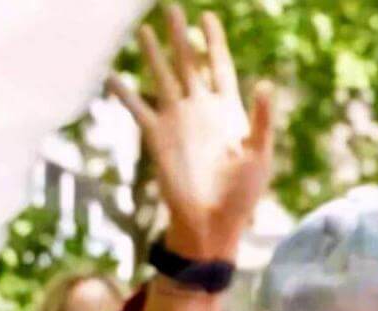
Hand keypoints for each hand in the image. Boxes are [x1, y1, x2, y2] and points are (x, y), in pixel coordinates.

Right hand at [109, 6, 275, 260]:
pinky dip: (124, 92)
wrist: (212, 222)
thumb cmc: (242, 194)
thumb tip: (265, 84)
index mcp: (228, 111)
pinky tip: (111, 75)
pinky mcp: (157, 136)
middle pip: (188, 63)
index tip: (208, 17)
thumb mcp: (259, 155)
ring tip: (142, 29)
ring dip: (152, 54)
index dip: (214, 42)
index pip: (219, 66)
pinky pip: (137, 108)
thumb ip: (262, 120)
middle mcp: (200, 110)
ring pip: (162, 77)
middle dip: (180, 36)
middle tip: (170, 7)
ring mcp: (177, 121)